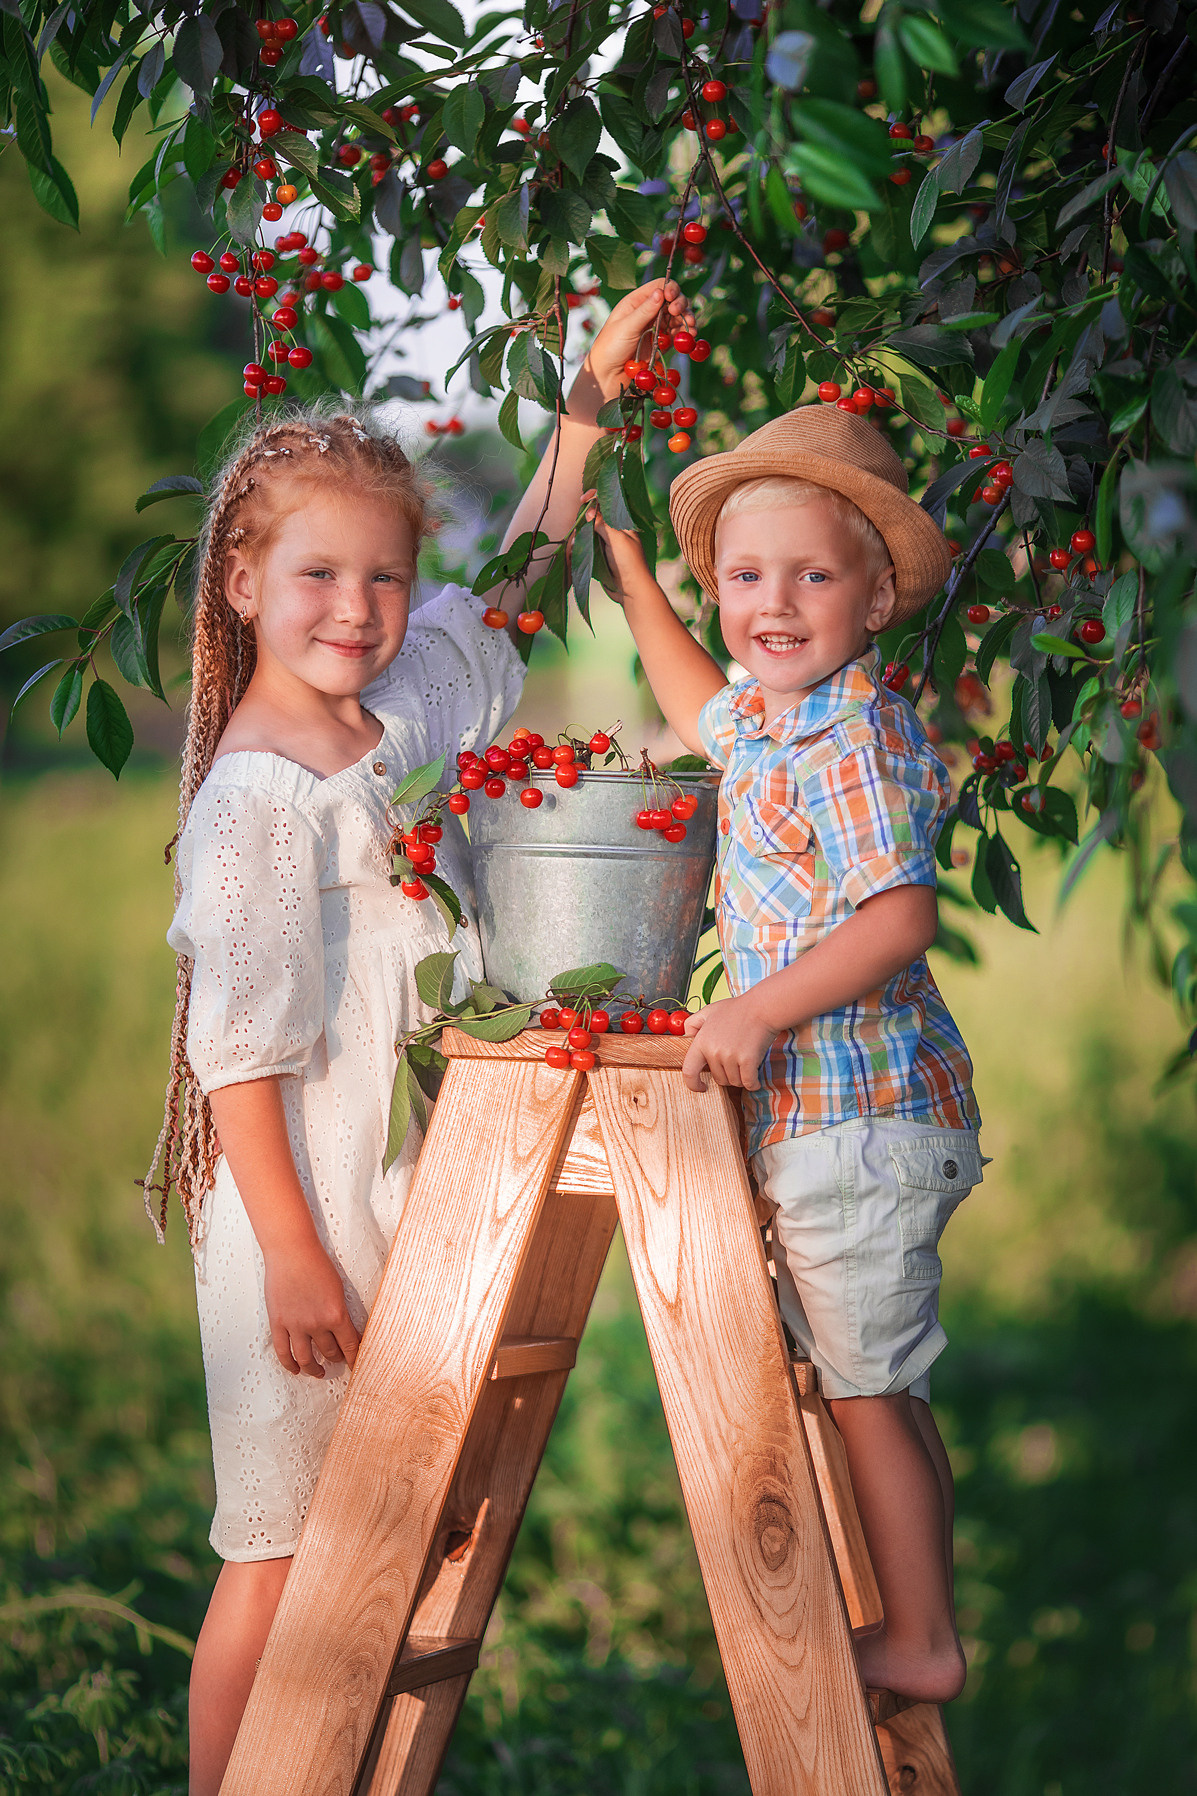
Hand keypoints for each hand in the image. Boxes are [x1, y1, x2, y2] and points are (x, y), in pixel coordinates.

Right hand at [263, 1238, 360, 1376]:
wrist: (292, 1252)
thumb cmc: (318, 1264)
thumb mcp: (338, 1288)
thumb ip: (341, 1312)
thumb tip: (347, 1332)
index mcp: (336, 1314)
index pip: (350, 1346)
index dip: (354, 1359)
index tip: (357, 1366)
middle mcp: (317, 1324)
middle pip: (330, 1352)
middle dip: (337, 1358)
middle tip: (339, 1360)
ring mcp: (296, 1325)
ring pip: (306, 1359)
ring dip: (314, 1369)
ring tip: (320, 1373)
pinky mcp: (278, 1323)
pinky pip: (283, 1351)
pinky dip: (290, 1364)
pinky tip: (296, 1370)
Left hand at [568, 279, 697, 422]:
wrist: (607, 377)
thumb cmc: (610, 348)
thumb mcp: (626, 327)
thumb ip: (644, 310)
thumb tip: (661, 292)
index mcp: (636, 302)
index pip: (659, 286)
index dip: (670, 288)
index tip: (672, 298)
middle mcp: (648, 312)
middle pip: (672, 300)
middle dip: (680, 304)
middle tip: (679, 313)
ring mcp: (656, 327)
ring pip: (678, 316)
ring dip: (687, 318)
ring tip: (691, 326)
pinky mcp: (662, 343)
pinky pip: (678, 334)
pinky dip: (686, 333)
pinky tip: (691, 335)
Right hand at [583, 498, 651, 606]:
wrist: (631, 589)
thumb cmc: (630, 562)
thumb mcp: (617, 539)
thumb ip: (603, 524)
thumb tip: (589, 511)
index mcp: (623, 522)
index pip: (608, 502)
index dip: (596, 496)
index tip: (583, 499)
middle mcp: (614, 530)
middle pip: (595, 515)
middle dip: (584, 517)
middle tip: (580, 524)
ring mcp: (606, 542)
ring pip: (588, 530)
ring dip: (580, 533)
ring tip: (577, 541)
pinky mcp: (599, 554)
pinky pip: (587, 544)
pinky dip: (580, 545)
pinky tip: (575, 549)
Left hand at [681, 994, 779, 1093]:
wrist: (761, 1008)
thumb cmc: (737, 1010)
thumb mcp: (708, 1011)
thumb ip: (693, 1024)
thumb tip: (686, 1038)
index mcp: (701, 1042)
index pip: (689, 1071)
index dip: (693, 1084)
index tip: (701, 1087)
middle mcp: (713, 1051)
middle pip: (718, 1079)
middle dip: (727, 1074)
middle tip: (736, 1059)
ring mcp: (730, 1057)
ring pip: (734, 1082)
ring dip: (741, 1077)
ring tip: (746, 1061)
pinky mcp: (748, 1061)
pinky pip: (748, 1083)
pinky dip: (753, 1083)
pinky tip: (755, 1078)